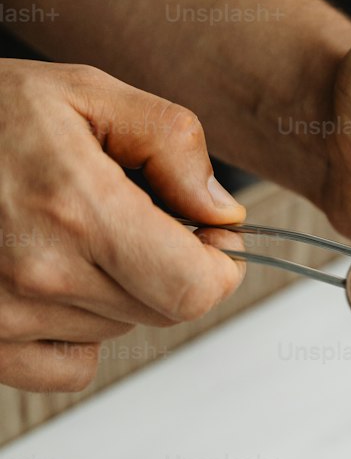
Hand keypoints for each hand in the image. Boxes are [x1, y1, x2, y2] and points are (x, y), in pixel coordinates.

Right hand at [0, 60, 244, 390]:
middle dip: (168, 264)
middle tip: (132, 215)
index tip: (208, 233)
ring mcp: (5, 316)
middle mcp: (40, 272)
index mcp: (77, 208)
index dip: (218, 263)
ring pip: (119, 328)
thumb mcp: (84, 92)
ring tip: (67, 231)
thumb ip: (169, 143)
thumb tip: (221, 211)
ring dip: (116, 288)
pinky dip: (74, 331)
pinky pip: (69, 366)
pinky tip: (48, 277)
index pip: (194, 288)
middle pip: (164, 309)